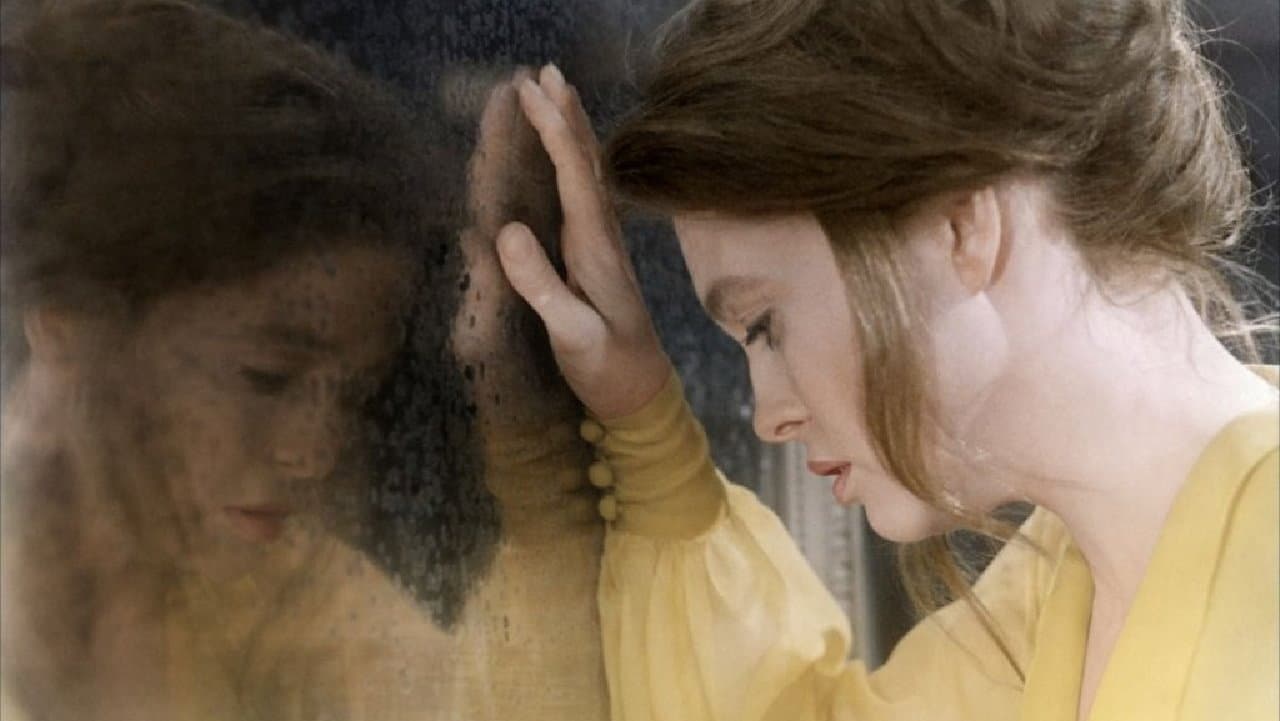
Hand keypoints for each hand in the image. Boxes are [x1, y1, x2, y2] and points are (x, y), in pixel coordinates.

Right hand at [496, 65, 670, 419]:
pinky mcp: (596, 254)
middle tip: (543, 71)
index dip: (554, 131)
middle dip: (564, 114)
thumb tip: (504, 231)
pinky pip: (582, 191)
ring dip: (571, 129)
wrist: (641, 390)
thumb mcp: (571, 334)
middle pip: (585, 162)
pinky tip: (566, 150)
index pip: (575, 177)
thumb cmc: (605, 365)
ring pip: (588, 172)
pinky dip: (571, 159)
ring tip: (555, 90)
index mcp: (596, 249)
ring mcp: (602, 243)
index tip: (532, 93)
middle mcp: (603, 236)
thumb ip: (542, 286)